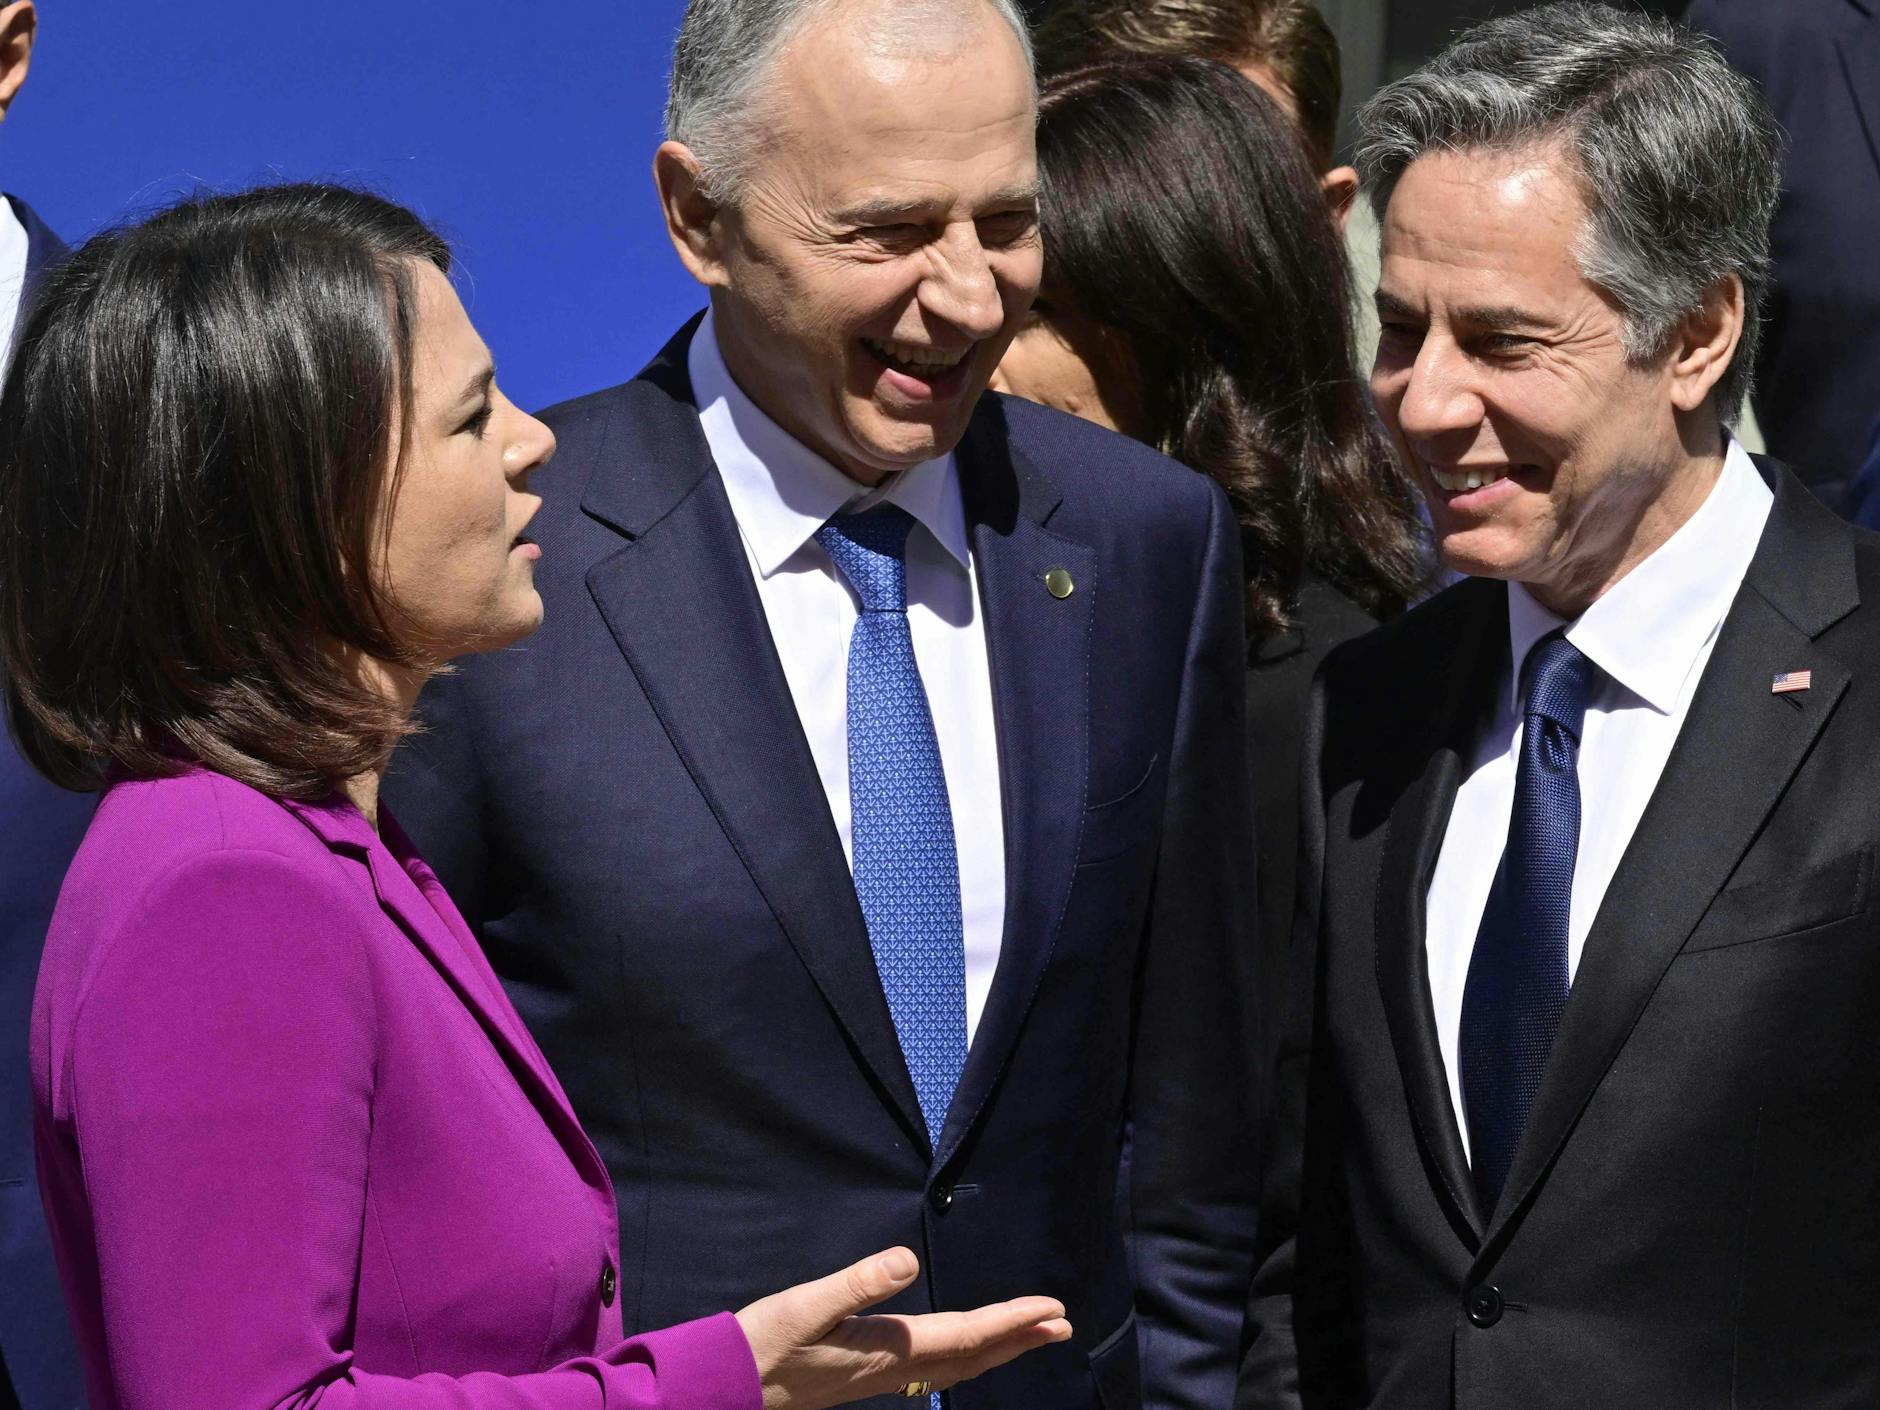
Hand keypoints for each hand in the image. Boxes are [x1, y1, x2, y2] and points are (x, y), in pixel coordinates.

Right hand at [735, 1246, 1071, 1409]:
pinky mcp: (866, 1374)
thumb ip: (855, 1284)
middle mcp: (892, 1369)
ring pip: (955, 1367)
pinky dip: (962, 1357)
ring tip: (1029, 1334)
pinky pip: (932, 1369)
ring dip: (996, 1349)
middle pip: (970, 1357)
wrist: (728, 1390)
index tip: (1051, 1307)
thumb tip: (907, 1261)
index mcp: (886, 1350)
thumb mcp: (803, 1306)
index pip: (964, 1336)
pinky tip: (961, 1351)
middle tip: (1061, 1324)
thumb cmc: (760, 1347)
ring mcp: (880, 1376)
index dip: (1011, 1321)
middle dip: (1018, 1339)